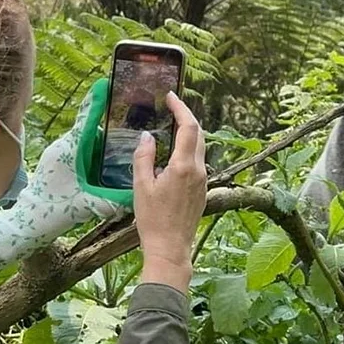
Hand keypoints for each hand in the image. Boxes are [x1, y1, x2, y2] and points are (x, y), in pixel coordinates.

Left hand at [0, 79, 127, 272]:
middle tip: (134, 119)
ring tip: (131, 142)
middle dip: (112, 124)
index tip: (107, 82)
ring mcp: (64, 154)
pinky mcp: (64, 163)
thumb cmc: (53, 209)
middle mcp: (67, 146)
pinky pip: (86, 152)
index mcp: (71, 147)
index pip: (88, 117)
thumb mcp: (85, 204)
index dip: (99, 99)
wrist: (29, 222)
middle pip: (94, 128)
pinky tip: (115, 162)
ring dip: (107, 142)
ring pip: (91, 141)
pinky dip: (100, 154)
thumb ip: (111, 200)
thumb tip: (135, 196)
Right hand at [132, 92, 206, 293]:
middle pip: (198, 134)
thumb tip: (148, 136)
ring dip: (188, 134)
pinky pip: (198, 162)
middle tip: (170, 108)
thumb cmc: (152, 219)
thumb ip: (144, 157)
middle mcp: (198, 171)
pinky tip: (174, 154)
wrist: (170, 248)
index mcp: (183, 166)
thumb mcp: (140, 186)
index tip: (171, 96)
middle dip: (186, 117)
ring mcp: (203, 181)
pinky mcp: (203, 190)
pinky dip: (188, 150)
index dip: (181, 108)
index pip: (189, 126)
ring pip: (200, 148)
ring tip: (170, 127)